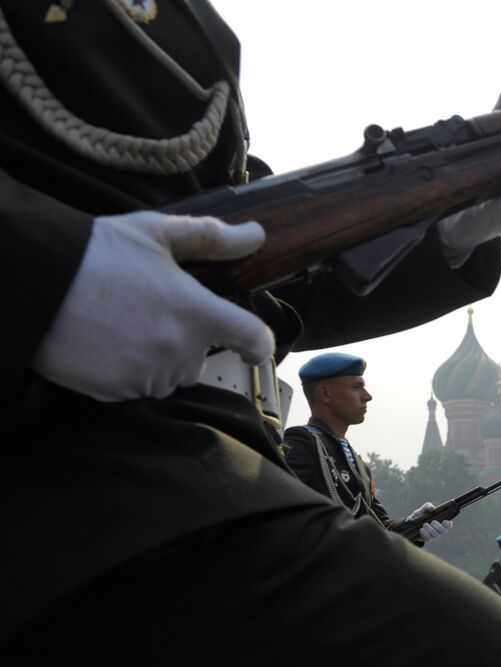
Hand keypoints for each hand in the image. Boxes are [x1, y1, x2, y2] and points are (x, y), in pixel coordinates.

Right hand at [33, 212, 271, 400]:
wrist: (34, 281)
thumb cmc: (95, 253)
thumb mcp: (154, 232)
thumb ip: (210, 238)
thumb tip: (255, 235)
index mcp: (198, 312)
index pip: (253, 338)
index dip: (258, 343)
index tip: (251, 346)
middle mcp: (180, 350)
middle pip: (200, 358)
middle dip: (183, 340)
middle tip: (146, 312)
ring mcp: (149, 375)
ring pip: (167, 375)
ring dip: (155, 358)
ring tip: (119, 325)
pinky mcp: (118, 392)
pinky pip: (135, 387)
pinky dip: (125, 371)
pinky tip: (102, 343)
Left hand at [407, 502, 452, 540]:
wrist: (410, 523)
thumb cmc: (420, 515)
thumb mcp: (423, 509)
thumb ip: (428, 506)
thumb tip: (432, 508)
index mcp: (440, 521)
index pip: (448, 525)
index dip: (448, 524)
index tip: (444, 521)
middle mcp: (438, 529)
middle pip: (444, 531)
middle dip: (439, 527)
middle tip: (432, 522)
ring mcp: (433, 535)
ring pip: (436, 535)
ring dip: (430, 529)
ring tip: (425, 524)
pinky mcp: (426, 539)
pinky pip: (428, 538)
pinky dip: (425, 533)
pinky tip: (421, 529)